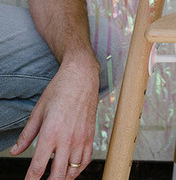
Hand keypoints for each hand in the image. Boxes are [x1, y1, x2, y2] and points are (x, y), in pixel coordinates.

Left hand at [11, 55, 98, 179]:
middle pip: (57, 176)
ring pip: (72, 172)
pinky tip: (70, 170)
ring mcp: (81, 138)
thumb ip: (27, 134)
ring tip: (54, 178)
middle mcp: (67, 138)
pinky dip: (78, 170)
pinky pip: (85, 161)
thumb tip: (15, 151)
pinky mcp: (90, 135)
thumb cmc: (60, 89)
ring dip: (63, 179)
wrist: (82, 75)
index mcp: (51, 132)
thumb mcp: (39, 110)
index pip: (38, 167)